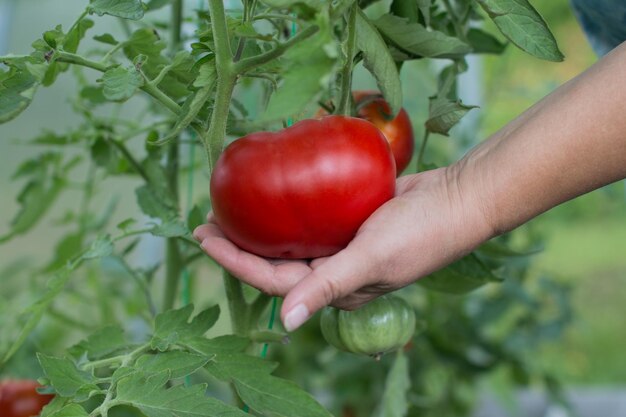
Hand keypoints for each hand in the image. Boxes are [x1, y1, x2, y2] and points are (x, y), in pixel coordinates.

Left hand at [193, 166, 492, 330]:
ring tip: (230, 206)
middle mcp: (334, 268)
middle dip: (239, 244)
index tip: (205, 239)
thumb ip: (327, 287)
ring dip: (260, 224)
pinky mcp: (349, 217)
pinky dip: (289, 204)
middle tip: (206, 222)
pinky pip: (311, 214)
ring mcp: (341, 242)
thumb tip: (286, 323)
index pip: (274, 281)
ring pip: (290, 236)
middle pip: (275, 259)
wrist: (458, 198)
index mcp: (336, 287)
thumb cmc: (420, 233)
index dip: (236, 263)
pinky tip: (273, 188)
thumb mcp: (371, 260)